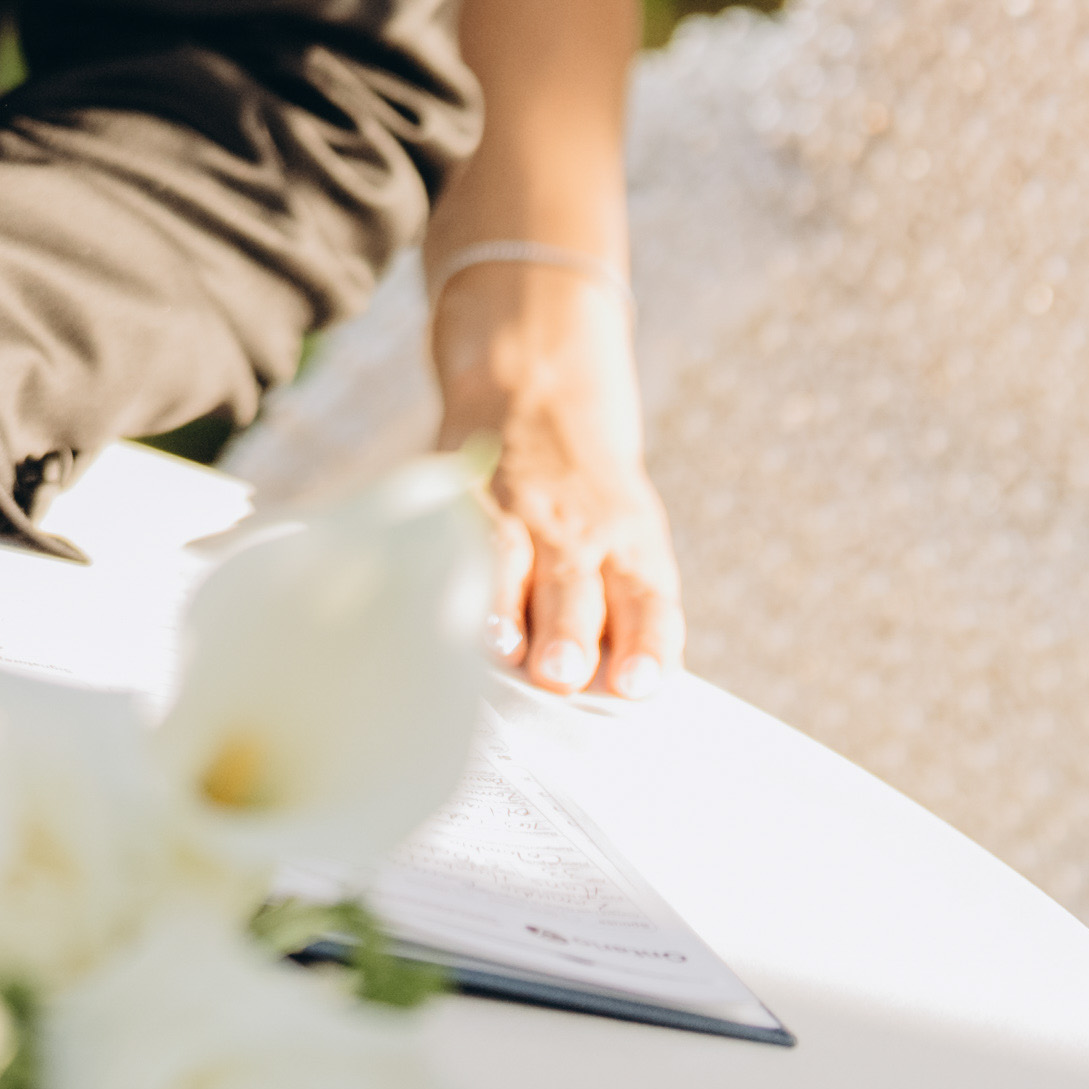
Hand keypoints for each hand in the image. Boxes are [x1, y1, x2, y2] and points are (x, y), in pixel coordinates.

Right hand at [442, 264, 679, 699]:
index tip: (635, 686)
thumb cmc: (591, 499)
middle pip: (578, 591)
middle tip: (561, 674)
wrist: (538, 385)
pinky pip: (456, 536)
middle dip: (569, 634)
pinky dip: (451, 572)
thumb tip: (610, 702)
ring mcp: (519, 513)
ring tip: (502, 649)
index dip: (644, 645)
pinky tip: (439, 603)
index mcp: (632, 548)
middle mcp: (580, 533)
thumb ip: (622, 610)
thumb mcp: (628, 537)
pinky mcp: (466, 496)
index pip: (649, 603)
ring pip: (512, 565)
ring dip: (507, 610)